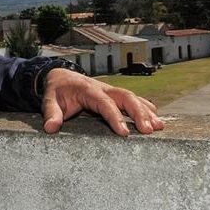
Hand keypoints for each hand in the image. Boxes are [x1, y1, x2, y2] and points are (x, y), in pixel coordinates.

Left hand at [41, 68, 163, 136]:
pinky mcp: (115, 95)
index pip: (105, 104)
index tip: (124, 133)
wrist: (61, 76)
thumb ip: (51, 113)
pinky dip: (146, 108)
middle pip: (126, 97)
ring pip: (133, 98)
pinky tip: (157, 118)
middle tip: (149, 130)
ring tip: (159, 126)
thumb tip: (50, 128)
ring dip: (146, 111)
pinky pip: (133, 100)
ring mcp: (111, 91)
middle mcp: (104, 89)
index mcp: (89, 90)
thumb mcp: (50, 100)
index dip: (115, 118)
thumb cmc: (57, 90)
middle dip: (139, 113)